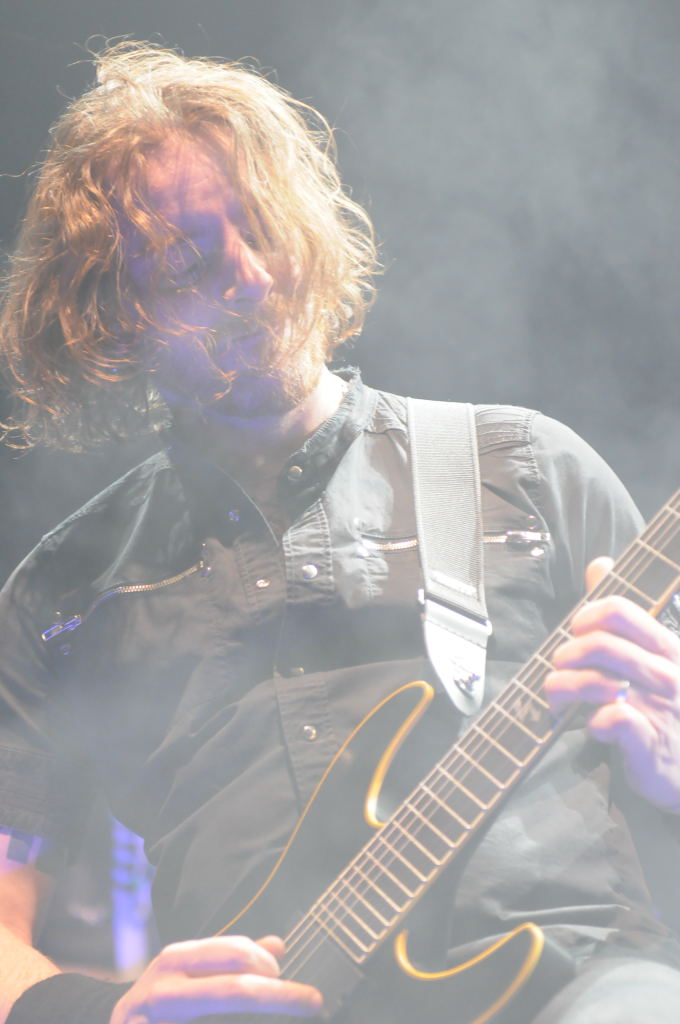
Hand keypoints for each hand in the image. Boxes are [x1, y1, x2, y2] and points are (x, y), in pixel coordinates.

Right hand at [109, 934, 322, 1022]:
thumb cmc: (163, 1000)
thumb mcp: (193, 973)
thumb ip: (232, 960)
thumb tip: (279, 945)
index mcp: (178, 959)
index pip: (236, 954)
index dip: (271, 970)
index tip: (299, 987)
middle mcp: (162, 986)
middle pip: (234, 990)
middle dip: (281, 998)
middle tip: (313, 1002)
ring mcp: (148, 1018)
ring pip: (220, 1010)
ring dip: (260, 1015)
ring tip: (292, 1015)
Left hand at [545, 556, 679, 811]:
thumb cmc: (665, 707)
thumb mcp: (651, 655)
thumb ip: (623, 612)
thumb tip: (600, 563)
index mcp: (665, 647)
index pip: (618, 609)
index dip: (585, 616)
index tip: (576, 633)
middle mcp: (666, 672)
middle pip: (599, 644)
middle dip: (565, 656)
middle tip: (560, 672)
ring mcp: (660, 708)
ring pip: (596, 681)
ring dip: (563, 688)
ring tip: (559, 700)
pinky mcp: (649, 744)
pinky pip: (610, 719)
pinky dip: (590, 721)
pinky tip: (592, 726)